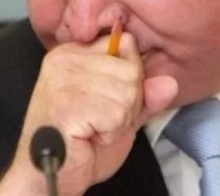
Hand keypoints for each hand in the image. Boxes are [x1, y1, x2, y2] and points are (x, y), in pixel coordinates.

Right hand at [0, 33, 177, 195]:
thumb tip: (170, 83)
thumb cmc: (80, 145)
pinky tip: (91, 136)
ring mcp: (63, 79)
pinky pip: (117, 113)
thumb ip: (144, 96)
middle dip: (128, 104)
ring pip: (127, 92)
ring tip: (95, 129)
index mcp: (74, 53)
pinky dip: (111, 132)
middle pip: (131, 70)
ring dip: (120, 120)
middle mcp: (65, 59)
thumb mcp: (119, 114)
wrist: (50, 176)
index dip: (130, 80)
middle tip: (101, 121)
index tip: (107, 101)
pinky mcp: (67, 103)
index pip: (126, 44)